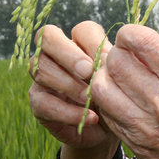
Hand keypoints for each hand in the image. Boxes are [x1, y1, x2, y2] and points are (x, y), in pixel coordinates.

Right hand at [29, 22, 118, 158]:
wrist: (108, 129)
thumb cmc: (116, 97)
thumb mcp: (120, 80)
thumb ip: (114, 63)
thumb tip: (111, 53)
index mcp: (82, 43)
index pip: (81, 29)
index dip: (91, 41)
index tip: (106, 59)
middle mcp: (57, 54)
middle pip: (46, 37)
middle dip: (68, 54)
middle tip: (88, 72)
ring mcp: (43, 76)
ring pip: (40, 69)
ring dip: (69, 85)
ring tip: (91, 99)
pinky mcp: (38, 101)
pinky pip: (42, 102)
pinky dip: (68, 112)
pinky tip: (90, 118)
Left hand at [90, 25, 158, 158]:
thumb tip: (140, 47)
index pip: (142, 43)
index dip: (130, 33)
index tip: (132, 37)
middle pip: (116, 63)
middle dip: (116, 53)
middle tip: (125, 57)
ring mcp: (148, 129)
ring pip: (101, 88)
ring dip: (106, 77)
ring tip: (119, 78)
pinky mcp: (137, 146)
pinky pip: (107, 114)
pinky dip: (108, 101)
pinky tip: (122, 99)